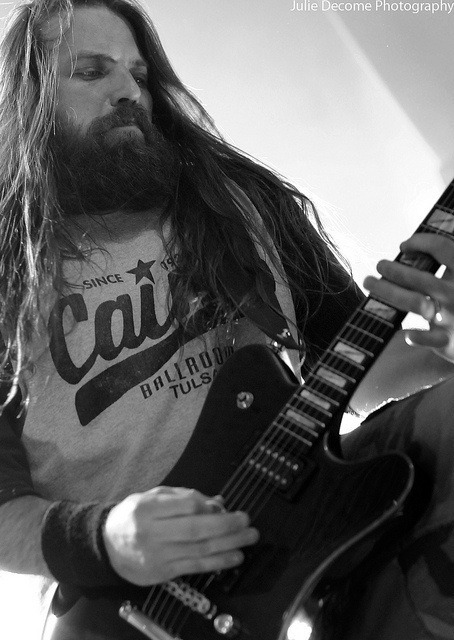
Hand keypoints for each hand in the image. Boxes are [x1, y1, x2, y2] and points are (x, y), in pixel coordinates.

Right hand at [103, 486, 258, 584]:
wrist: (107, 545)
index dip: (207, 505)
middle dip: (226, 525)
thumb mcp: (153, 496)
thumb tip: (217, 503)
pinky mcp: (163, 573)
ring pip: (200, 550)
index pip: (184, 505)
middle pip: (195, 529)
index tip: (223, 506)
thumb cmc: (134, 516)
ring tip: (248, 538)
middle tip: (246, 520)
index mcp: (147, 508)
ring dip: (229, 544)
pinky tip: (235, 557)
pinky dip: (218, 562)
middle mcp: (151, 533)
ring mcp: (157, 555)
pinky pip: (196, 567)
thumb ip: (184, 497)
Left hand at [363, 233, 453, 361]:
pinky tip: (406, 334)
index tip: (403, 246)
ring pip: (416, 303)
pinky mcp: (448, 340)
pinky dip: (417, 336)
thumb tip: (408, 248)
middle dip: (395, 270)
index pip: (442, 248)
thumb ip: (443, 265)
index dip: (421, 242)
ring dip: (388, 291)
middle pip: (421, 278)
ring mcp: (452, 317)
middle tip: (379, 264)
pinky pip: (431, 339)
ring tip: (369, 282)